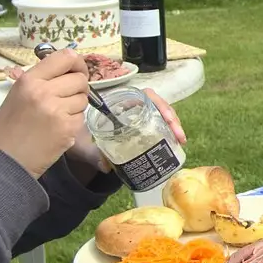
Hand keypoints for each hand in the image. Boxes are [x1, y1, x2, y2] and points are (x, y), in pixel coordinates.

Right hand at [0, 48, 89, 177]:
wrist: (4, 159)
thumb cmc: (8, 126)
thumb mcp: (18, 94)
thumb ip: (42, 79)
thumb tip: (69, 67)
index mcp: (30, 80)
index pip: (65, 57)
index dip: (77, 63)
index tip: (77, 71)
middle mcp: (44, 92)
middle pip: (80, 79)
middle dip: (78, 88)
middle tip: (66, 98)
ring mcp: (57, 111)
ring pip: (83, 99)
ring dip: (76, 106)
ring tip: (58, 115)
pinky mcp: (67, 129)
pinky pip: (82, 117)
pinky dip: (74, 122)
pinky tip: (58, 129)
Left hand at [65, 87, 187, 177]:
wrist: (83, 147)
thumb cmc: (83, 139)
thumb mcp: (86, 146)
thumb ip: (94, 155)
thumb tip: (105, 166)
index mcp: (119, 104)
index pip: (145, 96)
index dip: (158, 104)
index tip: (166, 118)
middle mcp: (132, 108)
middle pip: (158, 106)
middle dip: (171, 118)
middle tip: (177, 134)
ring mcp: (141, 118)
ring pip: (163, 116)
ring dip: (174, 126)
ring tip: (180, 140)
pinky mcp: (146, 129)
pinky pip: (162, 126)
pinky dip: (171, 134)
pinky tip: (177, 144)